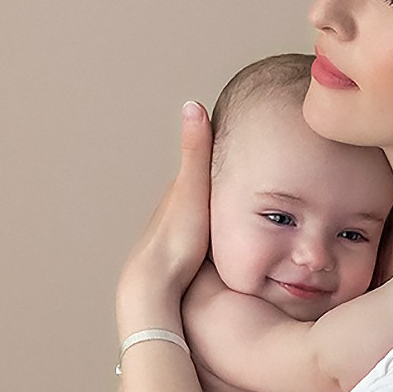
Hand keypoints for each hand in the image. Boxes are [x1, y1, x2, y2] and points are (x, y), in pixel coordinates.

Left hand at [115, 102, 213, 327]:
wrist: (155, 286)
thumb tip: (192, 105)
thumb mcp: (192, 189)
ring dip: (211, 214)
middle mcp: (172, 213)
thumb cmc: (175, 239)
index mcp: (178, 193)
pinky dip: (210, 236)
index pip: (199, 169)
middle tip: (237, 177)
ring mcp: (174, 238)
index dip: (217, 156)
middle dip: (212, 186)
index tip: (234, 144)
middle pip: (197, 195)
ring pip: (197, 220)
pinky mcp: (180, 262)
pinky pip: (200, 242)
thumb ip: (196, 152)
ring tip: (231, 212)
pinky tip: (219, 246)